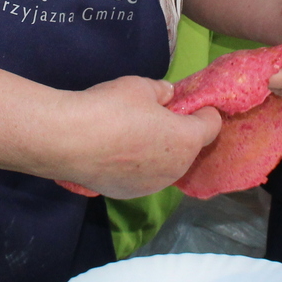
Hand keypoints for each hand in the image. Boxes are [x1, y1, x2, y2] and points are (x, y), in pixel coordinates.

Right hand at [50, 75, 221, 198]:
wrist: (70, 141)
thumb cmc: (112, 108)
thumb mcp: (140, 86)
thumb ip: (160, 91)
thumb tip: (167, 96)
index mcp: (187, 140)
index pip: (211, 125)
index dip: (203, 111)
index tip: (189, 103)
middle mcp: (176, 168)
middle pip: (189, 148)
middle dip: (179, 132)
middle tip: (156, 117)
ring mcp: (153, 186)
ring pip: (166, 165)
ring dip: (159, 152)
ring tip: (133, 136)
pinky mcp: (129, 194)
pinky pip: (143, 177)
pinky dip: (137, 166)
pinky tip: (117, 154)